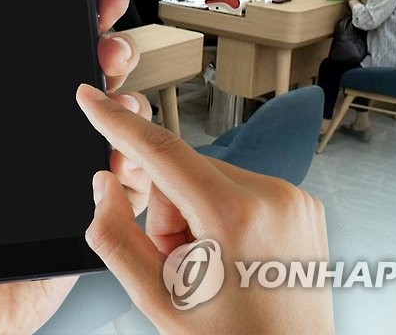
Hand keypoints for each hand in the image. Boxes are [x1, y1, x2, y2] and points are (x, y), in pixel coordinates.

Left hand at [0, 0, 150, 333]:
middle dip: (103, 50)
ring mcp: (52, 176)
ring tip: (122, 100)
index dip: (58, 15)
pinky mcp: (76, 217)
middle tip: (110, 39)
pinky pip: (120, 185)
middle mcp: (21, 138)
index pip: (25, 51)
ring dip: (126, 105)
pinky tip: (124, 158)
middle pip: (76, 80)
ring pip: (107, 127)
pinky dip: (134, 167)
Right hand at [76, 86, 333, 333]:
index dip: (117, 122)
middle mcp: (273, 196)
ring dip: (196, 215)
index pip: (160, 150)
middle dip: (167, 210)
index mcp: (236, 215)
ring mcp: (295, 199)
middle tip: (181, 264)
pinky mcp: (304, 205)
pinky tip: (234, 258)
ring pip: (209, 179)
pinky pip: (241, 189)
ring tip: (213, 269)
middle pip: (182, 171)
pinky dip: (225, 216)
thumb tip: (105, 185)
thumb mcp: (155, 299)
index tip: (91, 97)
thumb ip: (114, 235)